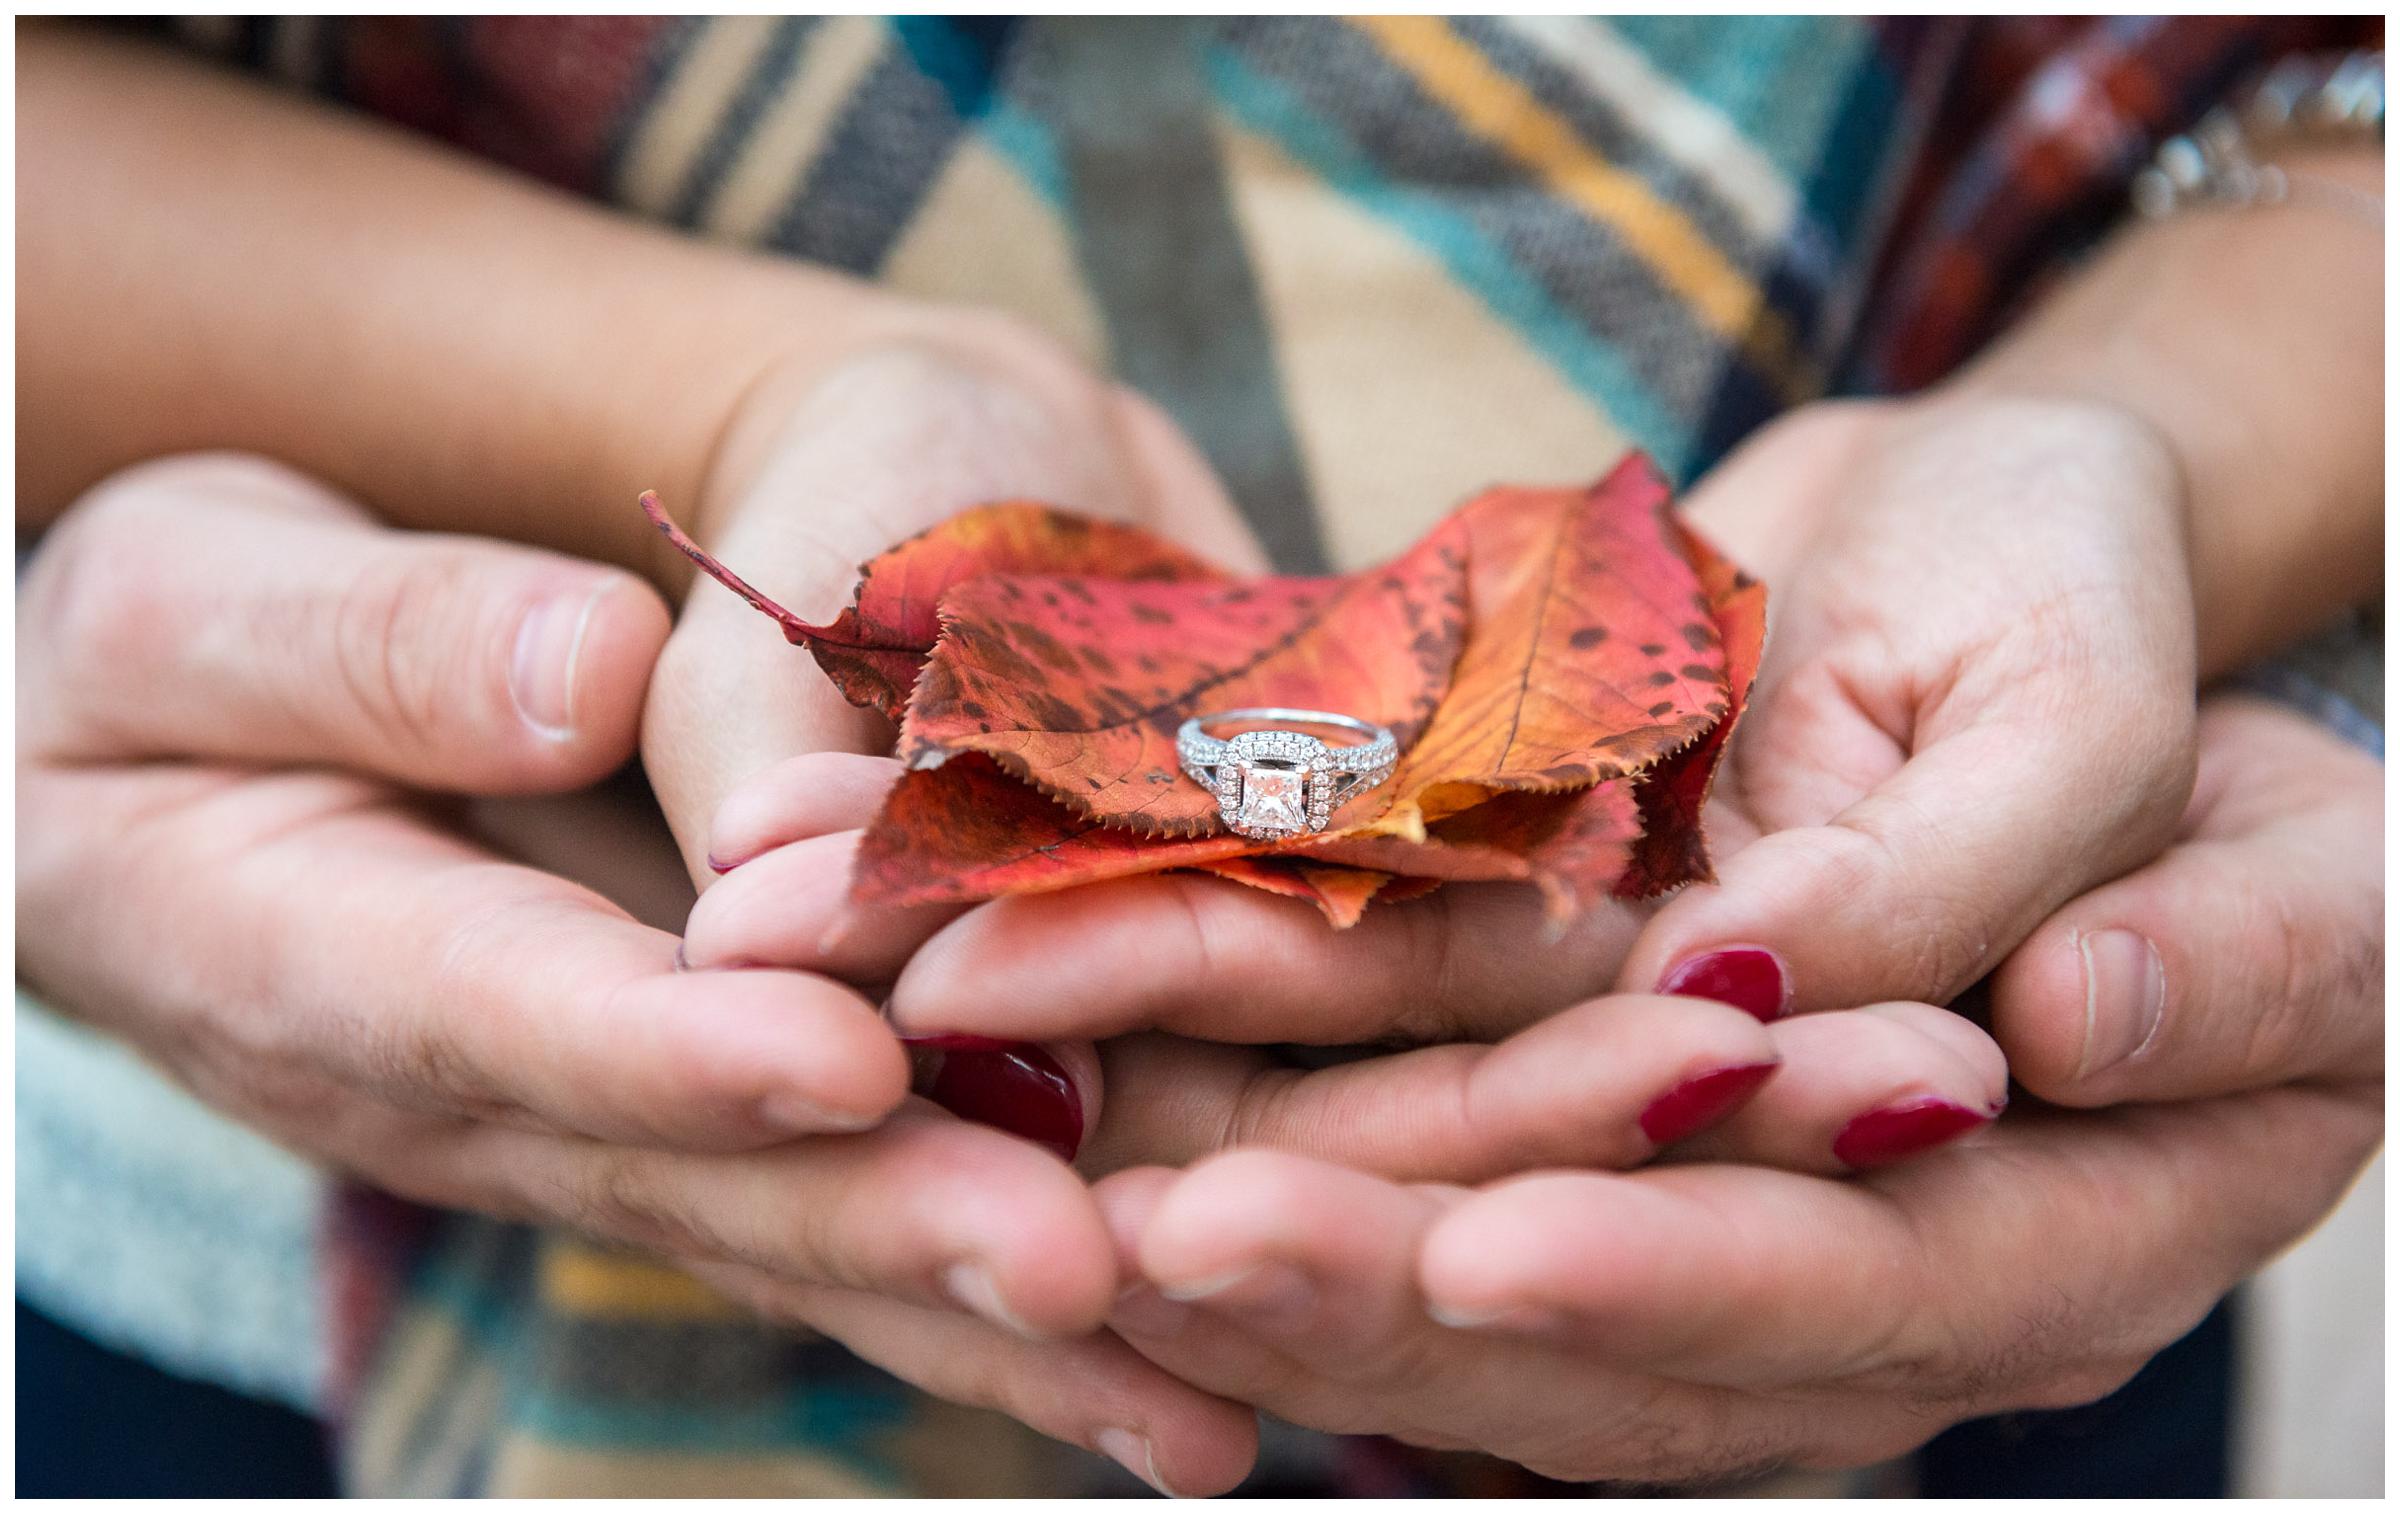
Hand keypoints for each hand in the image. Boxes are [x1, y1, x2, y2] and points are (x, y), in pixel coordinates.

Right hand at [14, 456, 1256, 1494]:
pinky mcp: (699, 1125)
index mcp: (316, 958)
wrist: (182, 762)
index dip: (672, 1051)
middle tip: (1077, 1274)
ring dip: (994, 1317)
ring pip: (808, 1231)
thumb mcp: (191, 607)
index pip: (509, 1014)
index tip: (840, 1066)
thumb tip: (585, 672)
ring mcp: (600, 1131)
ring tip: (1187, 1387)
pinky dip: (1006, 1304)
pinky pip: (852, 1211)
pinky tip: (1175, 1371)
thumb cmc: (173, 667)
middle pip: (701, 1172)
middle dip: (891, 1219)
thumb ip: (370, 643)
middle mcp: (479, 1097)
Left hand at [1092, 691, 2380, 1482]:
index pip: (1875, 1292)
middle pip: (1623, 1336)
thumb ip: (2178, 903)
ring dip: (1269, 1249)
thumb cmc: (2090, 611)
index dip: (1681, 1277)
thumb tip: (2082, 1022)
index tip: (1488, 1254)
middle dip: (1385, 1298)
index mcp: (2082, 1204)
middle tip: (1170, 1251)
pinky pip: (1410, 1145)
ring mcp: (1697, 1189)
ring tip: (1068, 1217)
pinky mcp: (1565, 1102)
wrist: (1945, 549)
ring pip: (1479, 1272)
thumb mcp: (2155, 730)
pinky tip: (1090, 1121)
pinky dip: (1251, 1127)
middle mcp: (1867, 1247)